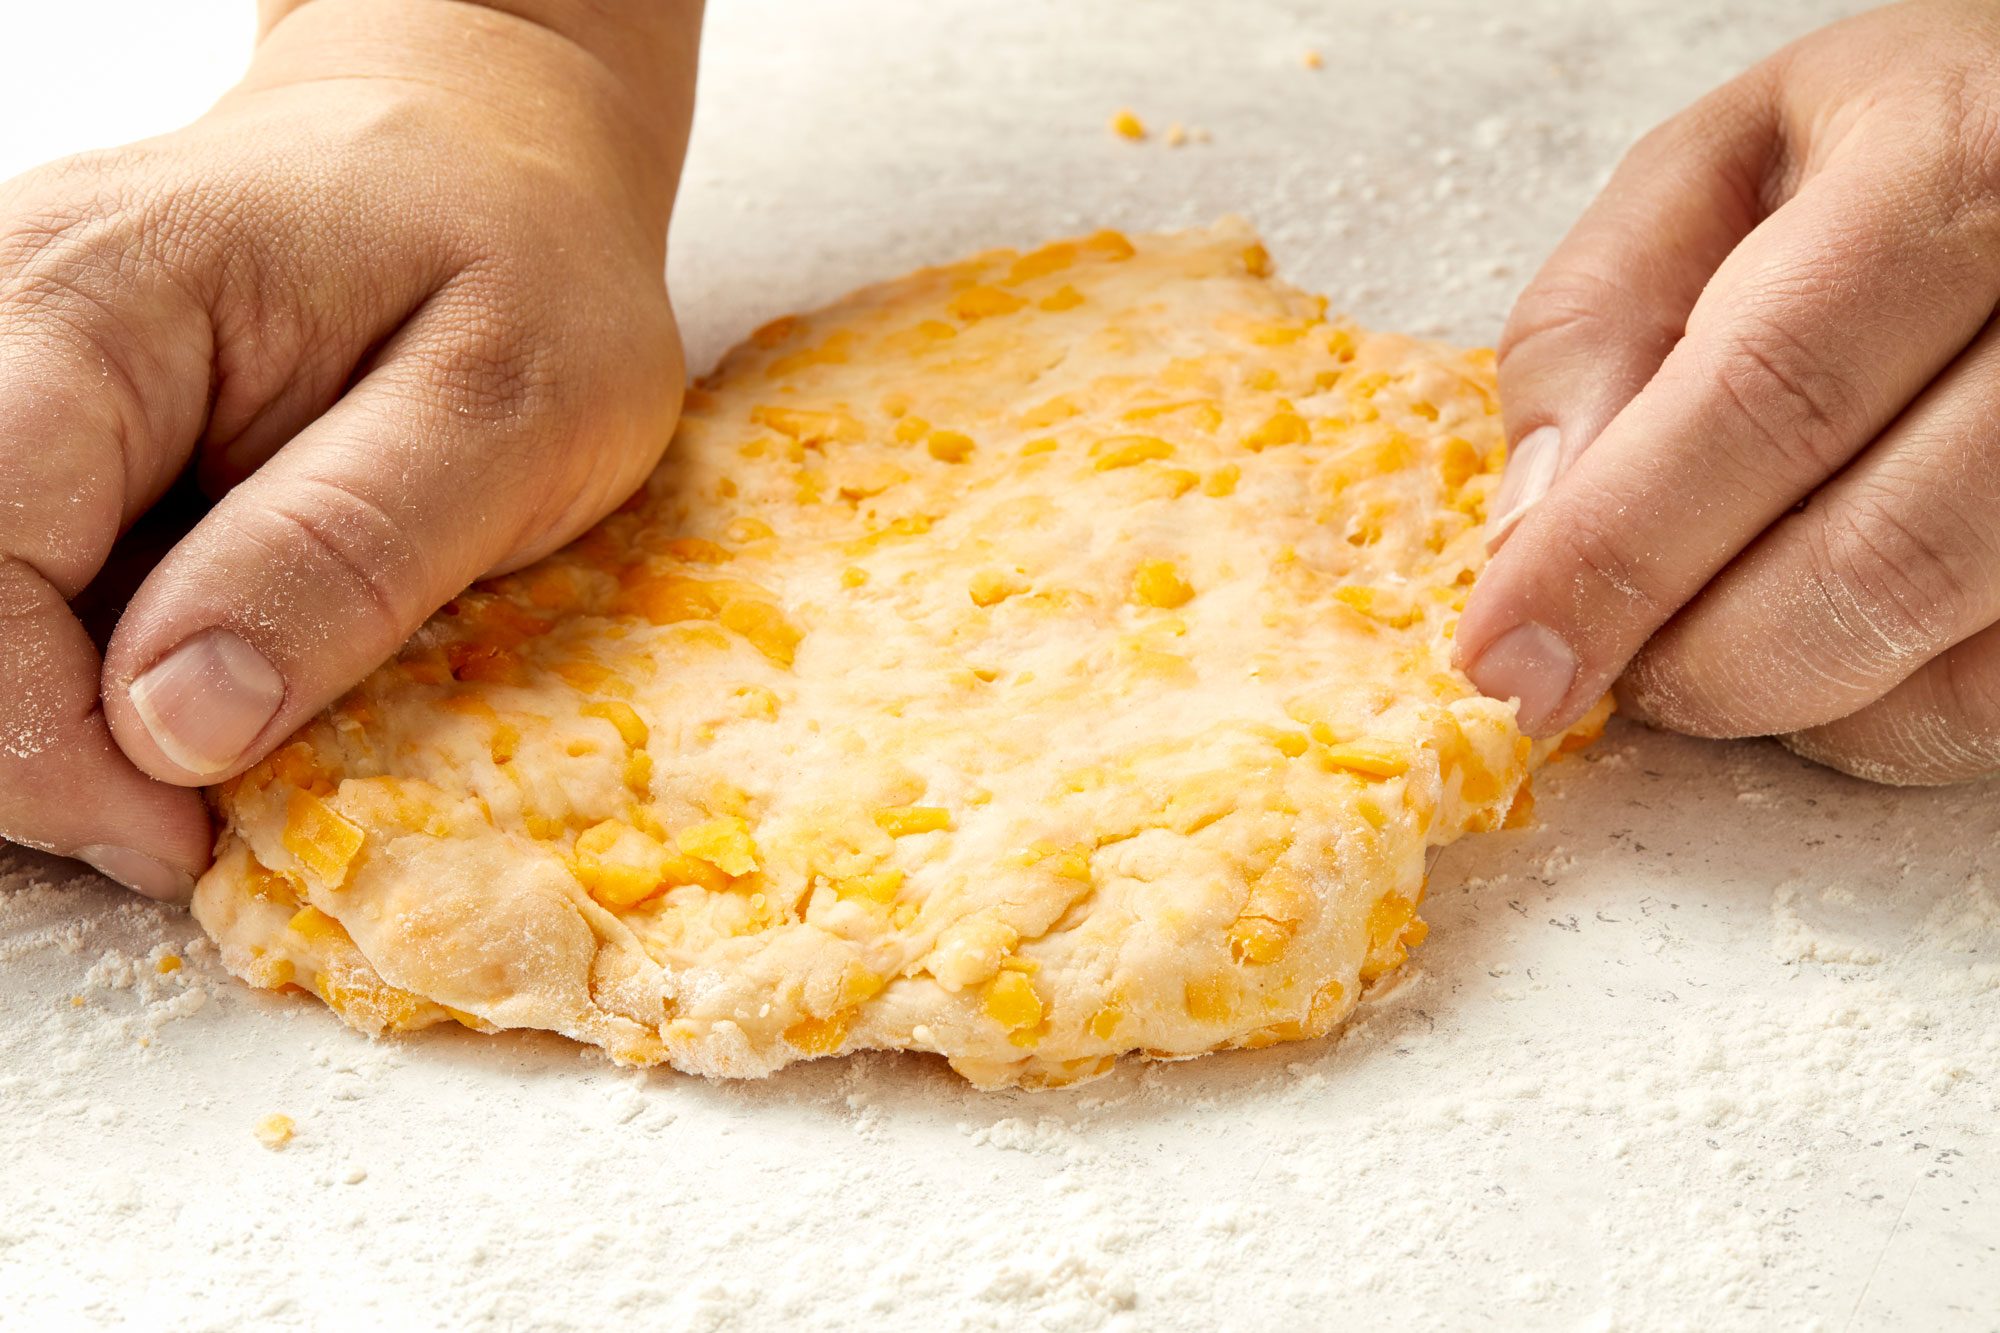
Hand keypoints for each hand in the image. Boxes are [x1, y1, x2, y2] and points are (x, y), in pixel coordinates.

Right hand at [0, 0, 699, 898]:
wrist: (497, 156)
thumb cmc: (527, 265)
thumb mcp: (508, 407)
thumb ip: (348, 550)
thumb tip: (173, 724)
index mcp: (98, 294)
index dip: (40, 735)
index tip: (177, 835)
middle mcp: (7, 319)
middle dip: (43, 747)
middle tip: (194, 822)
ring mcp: (13, 372)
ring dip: (67, 718)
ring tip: (222, 747)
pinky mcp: (48, 431)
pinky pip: (27, 584)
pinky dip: (99, 673)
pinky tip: (217, 673)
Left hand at [1459, 0, 1999, 785]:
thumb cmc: (1892, 155)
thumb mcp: (1711, 171)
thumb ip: (1599, 322)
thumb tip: (1534, 528)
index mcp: (1955, 171)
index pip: (1764, 401)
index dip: (1615, 553)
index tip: (1509, 660)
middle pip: (1877, 558)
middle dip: (1697, 661)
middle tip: (1610, 672)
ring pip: (1961, 666)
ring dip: (1793, 699)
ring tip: (1720, 634)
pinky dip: (1891, 716)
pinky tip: (1839, 644)